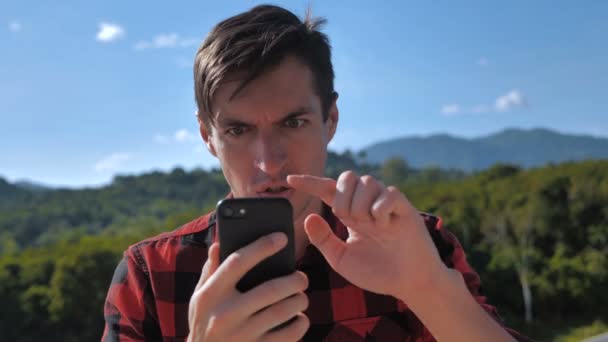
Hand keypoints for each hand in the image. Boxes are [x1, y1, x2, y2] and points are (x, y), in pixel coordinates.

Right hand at [187, 233, 309, 341]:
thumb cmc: (204, 325)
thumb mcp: (199, 299)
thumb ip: (210, 272)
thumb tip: (218, 245)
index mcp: (211, 295)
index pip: (238, 262)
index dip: (262, 247)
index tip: (282, 238)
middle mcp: (225, 314)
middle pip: (271, 289)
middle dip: (294, 280)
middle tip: (301, 278)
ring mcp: (242, 335)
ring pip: (284, 311)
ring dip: (299, 300)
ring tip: (301, 297)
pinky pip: (290, 334)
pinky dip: (300, 323)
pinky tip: (299, 318)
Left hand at [287, 171, 448, 301]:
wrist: (408, 283)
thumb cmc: (376, 272)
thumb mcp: (342, 259)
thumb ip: (323, 240)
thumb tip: (308, 217)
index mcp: (350, 214)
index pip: (327, 191)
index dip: (310, 182)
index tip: (289, 179)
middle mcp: (366, 204)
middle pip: (347, 177)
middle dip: (341, 195)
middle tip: (348, 219)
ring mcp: (385, 204)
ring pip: (367, 181)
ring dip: (361, 204)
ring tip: (369, 225)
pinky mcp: (404, 208)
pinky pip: (389, 193)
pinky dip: (381, 209)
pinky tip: (386, 225)